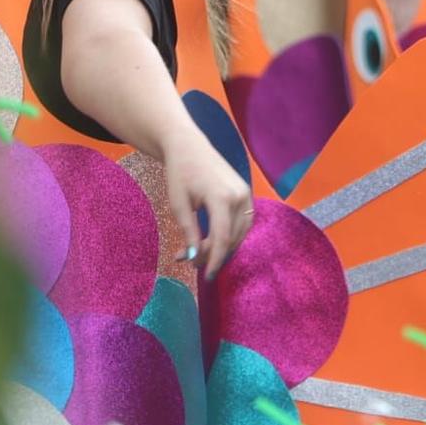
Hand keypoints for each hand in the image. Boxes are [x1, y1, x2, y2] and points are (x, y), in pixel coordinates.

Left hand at [160, 131, 253, 279]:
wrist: (190, 148)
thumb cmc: (180, 174)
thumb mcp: (179, 205)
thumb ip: (189, 232)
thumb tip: (194, 258)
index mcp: (221, 197)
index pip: (222, 238)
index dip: (214, 260)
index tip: (205, 276)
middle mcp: (240, 196)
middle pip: (232, 237)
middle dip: (213, 254)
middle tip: (190, 261)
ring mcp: (246, 194)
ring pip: (240, 231)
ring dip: (222, 246)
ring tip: (199, 251)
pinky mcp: (246, 193)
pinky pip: (243, 222)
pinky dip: (230, 235)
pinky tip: (213, 239)